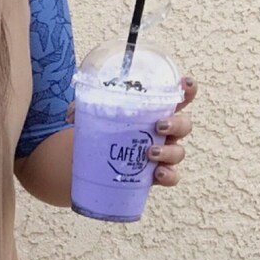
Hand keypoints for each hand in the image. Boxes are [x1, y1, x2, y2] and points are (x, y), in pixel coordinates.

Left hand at [64, 76, 195, 186]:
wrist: (89, 165)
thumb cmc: (99, 133)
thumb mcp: (90, 117)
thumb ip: (81, 109)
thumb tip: (71, 113)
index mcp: (153, 112)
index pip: (177, 99)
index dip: (187, 90)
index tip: (187, 83)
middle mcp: (163, 133)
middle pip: (185, 125)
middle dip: (178, 123)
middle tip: (159, 125)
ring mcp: (161, 155)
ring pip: (178, 152)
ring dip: (169, 151)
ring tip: (150, 152)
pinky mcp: (154, 176)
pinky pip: (171, 177)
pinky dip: (169, 176)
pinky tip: (158, 174)